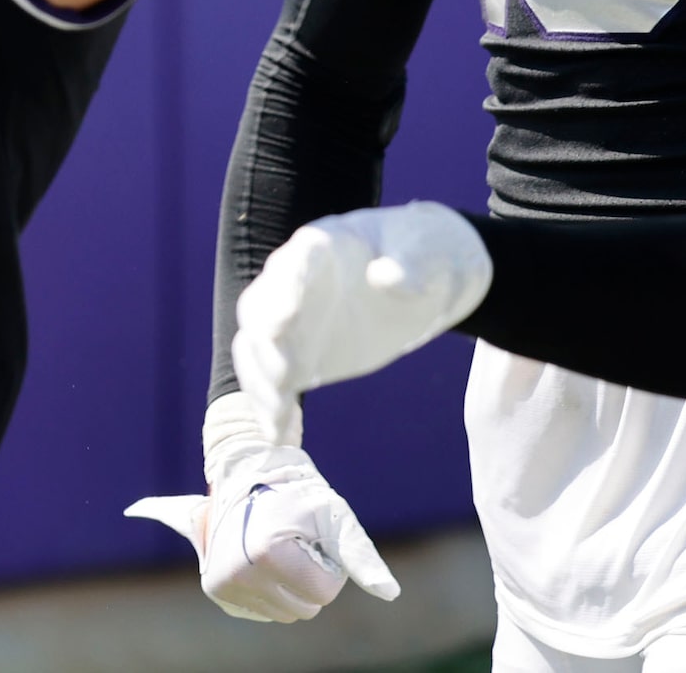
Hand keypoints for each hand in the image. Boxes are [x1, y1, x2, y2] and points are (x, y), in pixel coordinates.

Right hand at [128, 394, 399, 621]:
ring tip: (277, 547)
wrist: (245, 472)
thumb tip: (391, 593)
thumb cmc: (296, 492)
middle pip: (305, 609)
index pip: (323, 593)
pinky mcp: (216, 590)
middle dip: (308, 578)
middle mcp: (237, 574)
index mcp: (265, 554)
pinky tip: (260, 560)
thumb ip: (361, 556)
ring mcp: (223, 584)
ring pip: (284, 614)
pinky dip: (268, 590)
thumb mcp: (333, 515)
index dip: (328, 565)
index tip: (310, 537)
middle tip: (294, 541)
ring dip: (289, 585)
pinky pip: (263, 611)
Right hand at [232, 202, 493, 437]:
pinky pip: (276, 381)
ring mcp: (295, 319)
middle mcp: (295, 281)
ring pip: (257, 349)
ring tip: (277, 420)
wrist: (429, 276)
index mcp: (323, 246)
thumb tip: (388, 278)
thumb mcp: (428, 252)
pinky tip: (281, 438)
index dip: (286, 289)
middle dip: (265, 343)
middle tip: (285, 377)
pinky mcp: (303, 353)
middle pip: (260, 308)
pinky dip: (273, 408)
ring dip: (260, 383)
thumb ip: (410, 266)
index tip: (286, 319)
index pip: (294, 263)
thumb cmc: (427, 253)